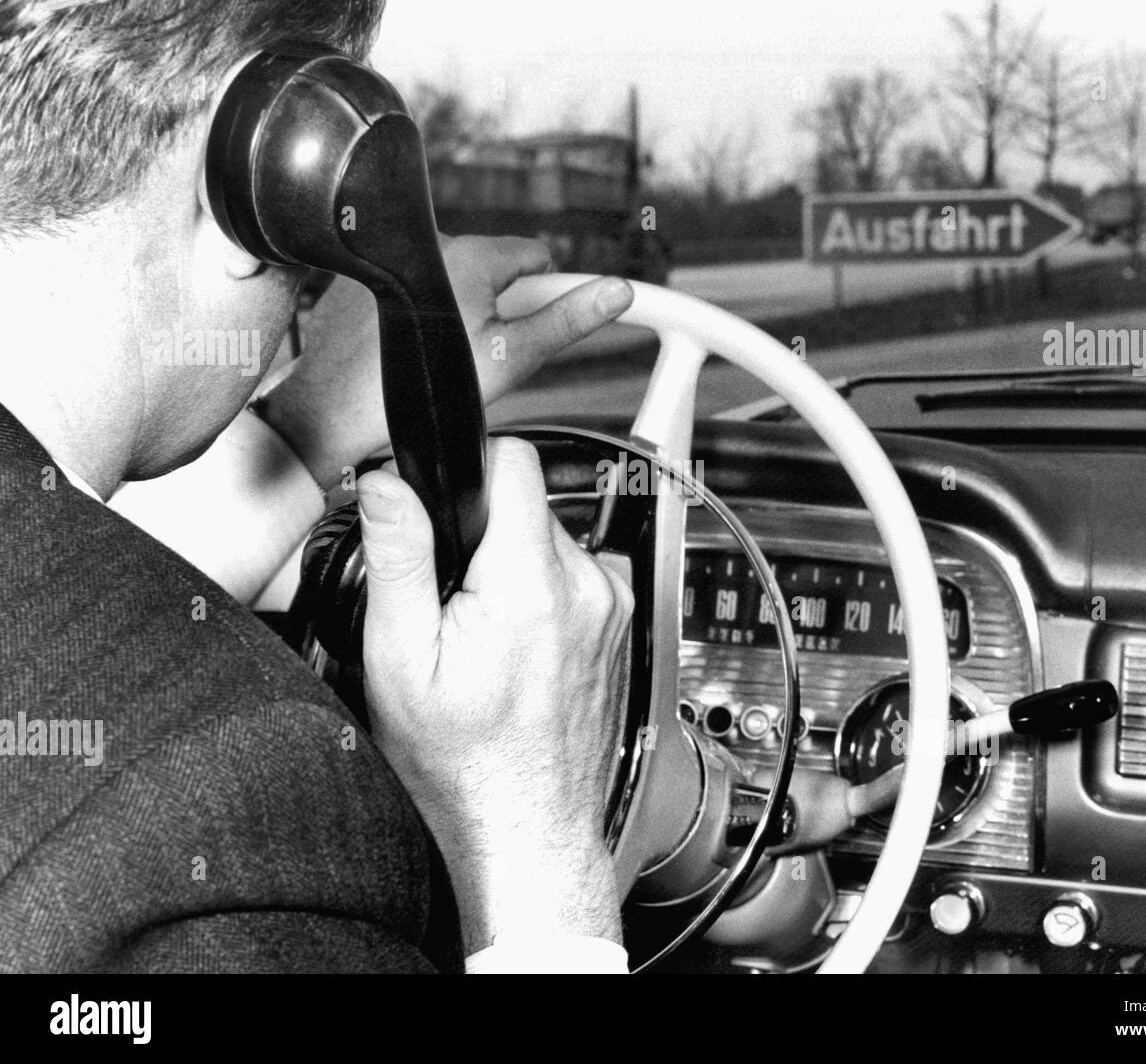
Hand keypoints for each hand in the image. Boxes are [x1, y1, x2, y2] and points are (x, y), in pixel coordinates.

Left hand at [262, 235, 633, 487]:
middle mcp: (428, 246)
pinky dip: (415, 313)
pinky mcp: (361, 280)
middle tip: (479, 354)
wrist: (338, 412)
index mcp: (471, 256)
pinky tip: (404, 350)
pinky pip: (408, 289)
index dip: (542, 294)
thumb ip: (567, 321)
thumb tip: (616, 291)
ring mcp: (391, 261)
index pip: (536, 256)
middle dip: (496, 307)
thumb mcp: (512, 358)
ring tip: (437, 357)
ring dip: (455, 311)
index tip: (529, 325)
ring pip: (449, 282)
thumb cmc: (423, 392)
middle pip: (491, 270)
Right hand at [356, 438, 632, 953]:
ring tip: (481, 633)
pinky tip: (513, 646)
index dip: (467, 468)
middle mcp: (587, 586)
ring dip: (510, 567)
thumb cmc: (464, 762)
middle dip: (480, 533)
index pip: (513, 460)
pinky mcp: (618, 624)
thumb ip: (399, 557)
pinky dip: (539, 593)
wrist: (525, 825)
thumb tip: (387, 482)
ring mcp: (610, 606)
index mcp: (531, 585)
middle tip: (449, 599)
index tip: (440, 506)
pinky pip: (572, 575)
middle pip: (526, 503)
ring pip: (548, 540)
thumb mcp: (402, 659)